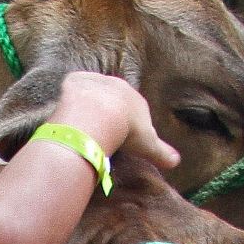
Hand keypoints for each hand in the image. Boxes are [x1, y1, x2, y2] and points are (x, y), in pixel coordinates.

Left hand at [50, 72, 179, 171]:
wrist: (101, 114)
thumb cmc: (128, 131)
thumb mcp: (149, 145)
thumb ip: (162, 153)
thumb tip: (176, 162)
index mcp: (136, 101)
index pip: (132, 110)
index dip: (126, 122)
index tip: (119, 134)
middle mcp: (118, 86)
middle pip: (112, 99)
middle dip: (108, 111)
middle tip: (99, 129)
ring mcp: (96, 82)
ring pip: (93, 91)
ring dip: (88, 103)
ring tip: (81, 122)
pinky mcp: (76, 81)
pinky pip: (74, 84)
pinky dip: (70, 93)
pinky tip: (67, 106)